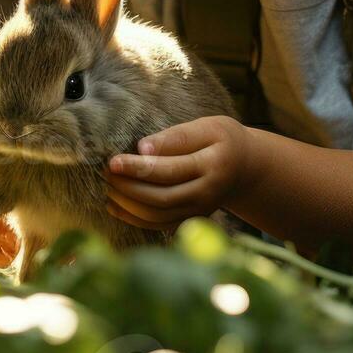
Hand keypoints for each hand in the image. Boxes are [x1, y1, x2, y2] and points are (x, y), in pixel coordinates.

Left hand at [103, 116, 253, 230]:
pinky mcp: (192, 220)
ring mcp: (200, 210)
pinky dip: (135, 219)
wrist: (245, 167)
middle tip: (106, 172)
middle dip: (128, 188)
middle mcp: (208, 193)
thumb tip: (142, 148)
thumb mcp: (206, 127)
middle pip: (162, 197)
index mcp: (213, 165)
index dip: (139, 168)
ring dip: (128, 205)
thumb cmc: (221, 140)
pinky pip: (160, 225)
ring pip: (159, 215)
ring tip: (108, 187)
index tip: (113, 161)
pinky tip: (116, 205)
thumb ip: (176, 137)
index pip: (170, 170)